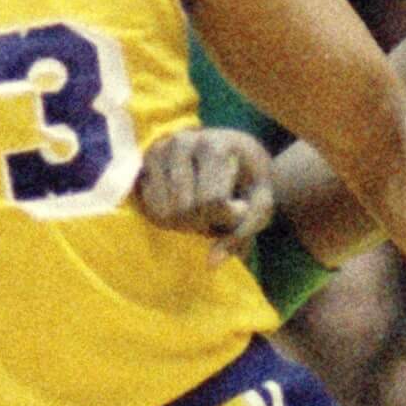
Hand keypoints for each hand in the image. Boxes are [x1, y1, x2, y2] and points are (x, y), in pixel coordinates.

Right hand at [135, 127, 273, 261]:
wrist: (235, 152)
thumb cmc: (250, 180)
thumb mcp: (260, 204)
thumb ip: (242, 232)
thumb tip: (211, 263)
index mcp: (215, 144)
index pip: (212, 202)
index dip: (227, 218)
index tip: (239, 208)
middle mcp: (181, 141)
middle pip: (185, 209)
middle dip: (205, 222)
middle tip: (220, 213)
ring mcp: (158, 150)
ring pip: (165, 212)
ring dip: (186, 223)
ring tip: (203, 208)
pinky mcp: (144, 163)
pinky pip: (149, 207)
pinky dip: (168, 217)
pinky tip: (184, 204)